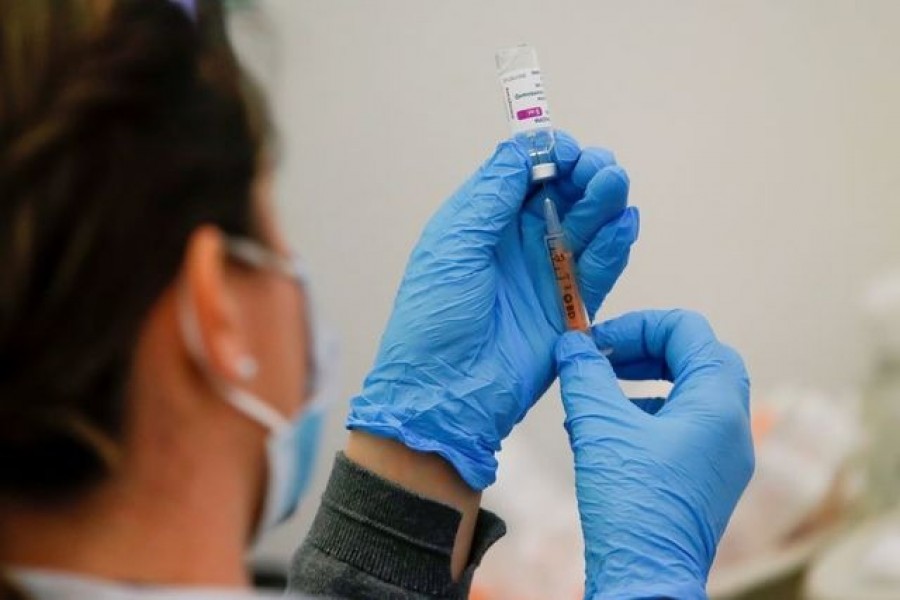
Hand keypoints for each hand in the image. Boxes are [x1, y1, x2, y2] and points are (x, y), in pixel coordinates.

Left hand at [347, 133, 639, 489]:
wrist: (445, 394)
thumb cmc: (434, 318)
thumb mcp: (453, 246)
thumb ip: (491, 195)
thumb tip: (521, 146)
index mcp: (481, 222)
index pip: (523, 173)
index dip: (547, 155)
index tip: (565, 150)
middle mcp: (516, 243)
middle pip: (562, 194)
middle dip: (583, 174)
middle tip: (599, 168)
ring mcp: (545, 274)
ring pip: (586, 226)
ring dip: (604, 202)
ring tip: (614, 184)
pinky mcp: (570, 307)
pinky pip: (599, 270)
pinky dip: (614, 246)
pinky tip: (623, 224)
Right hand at [555, 310, 752, 599]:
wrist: (646, 579)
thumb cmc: (631, 503)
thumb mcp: (599, 427)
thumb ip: (585, 375)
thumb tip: (572, 344)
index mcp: (717, 404)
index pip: (688, 331)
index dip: (639, 325)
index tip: (598, 341)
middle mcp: (731, 427)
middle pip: (695, 359)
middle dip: (644, 351)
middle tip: (603, 359)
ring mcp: (722, 457)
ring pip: (688, 394)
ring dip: (642, 383)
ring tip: (596, 394)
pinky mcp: (705, 480)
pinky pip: (682, 429)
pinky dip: (645, 416)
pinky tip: (603, 433)